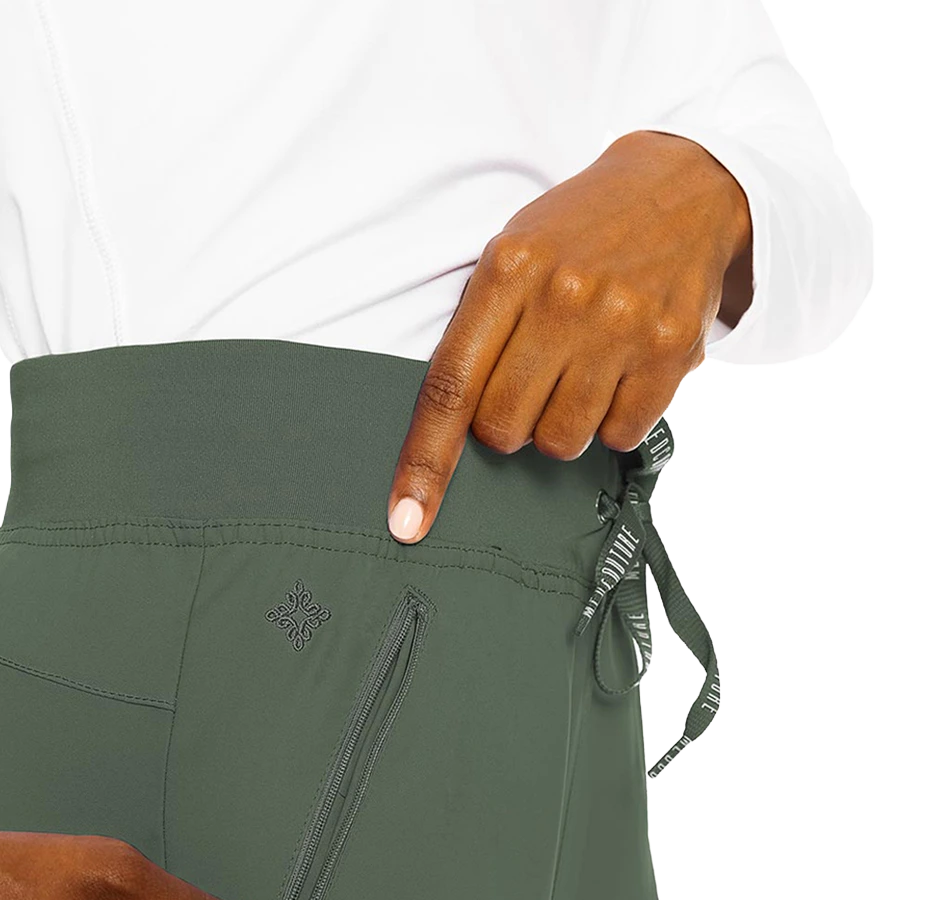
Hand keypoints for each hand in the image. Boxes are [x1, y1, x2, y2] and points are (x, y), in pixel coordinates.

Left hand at [387, 130, 751, 543]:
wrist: (686, 186)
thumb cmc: (582, 233)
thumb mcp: (516, 253)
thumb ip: (481, 331)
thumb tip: (450, 431)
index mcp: (507, 269)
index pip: (449, 386)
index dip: (424, 462)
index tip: (406, 520)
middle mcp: (563, 297)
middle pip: (503, 429)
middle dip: (509, 425)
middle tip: (534, 381)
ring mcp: (620, 325)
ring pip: (561, 441)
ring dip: (563, 426)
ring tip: (582, 371)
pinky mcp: (671, 350)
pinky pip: (620, 435)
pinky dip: (615, 422)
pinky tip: (622, 374)